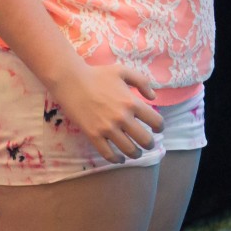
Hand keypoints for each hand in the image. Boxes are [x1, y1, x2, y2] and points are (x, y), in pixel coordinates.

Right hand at [49, 61, 165, 162]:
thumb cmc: (98, 74)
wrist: (71, 81)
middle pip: (145, 139)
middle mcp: (122, 117)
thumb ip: (142, 82)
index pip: (155, 120)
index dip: (160, 126)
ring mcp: (107, 128)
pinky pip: (107, 153)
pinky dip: (116, 159)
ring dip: (136, 154)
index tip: (158, 128)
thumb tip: (153, 97)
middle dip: (150, 144)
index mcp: (132, 102)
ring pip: (128, 149)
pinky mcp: (93, 135)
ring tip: (136, 153)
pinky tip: (120, 159)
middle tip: (148, 144)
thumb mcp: (124, 71)